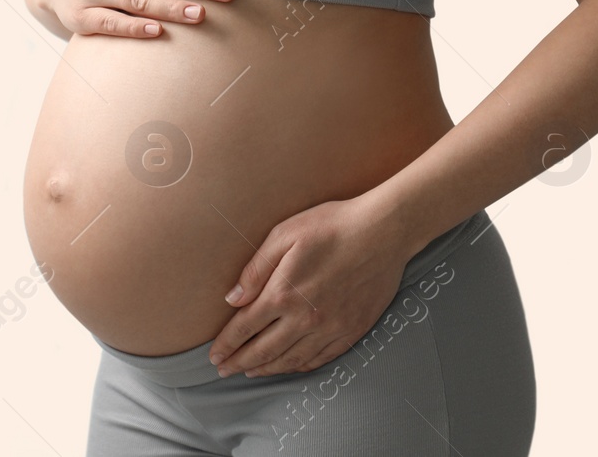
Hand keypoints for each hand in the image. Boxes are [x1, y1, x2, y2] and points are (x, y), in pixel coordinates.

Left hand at [209, 197, 410, 378]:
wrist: (383, 232)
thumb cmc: (330, 226)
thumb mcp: (284, 235)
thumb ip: (255, 270)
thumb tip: (232, 299)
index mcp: (284, 293)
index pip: (245, 327)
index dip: (227, 344)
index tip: (214, 356)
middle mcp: (305, 318)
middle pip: (264, 350)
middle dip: (240, 362)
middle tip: (224, 370)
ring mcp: (331, 329)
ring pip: (291, 359)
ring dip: (266, 369)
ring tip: (249, 371)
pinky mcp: (352, 332)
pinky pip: (320, 359)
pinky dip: (299, 366)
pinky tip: (288, 366)